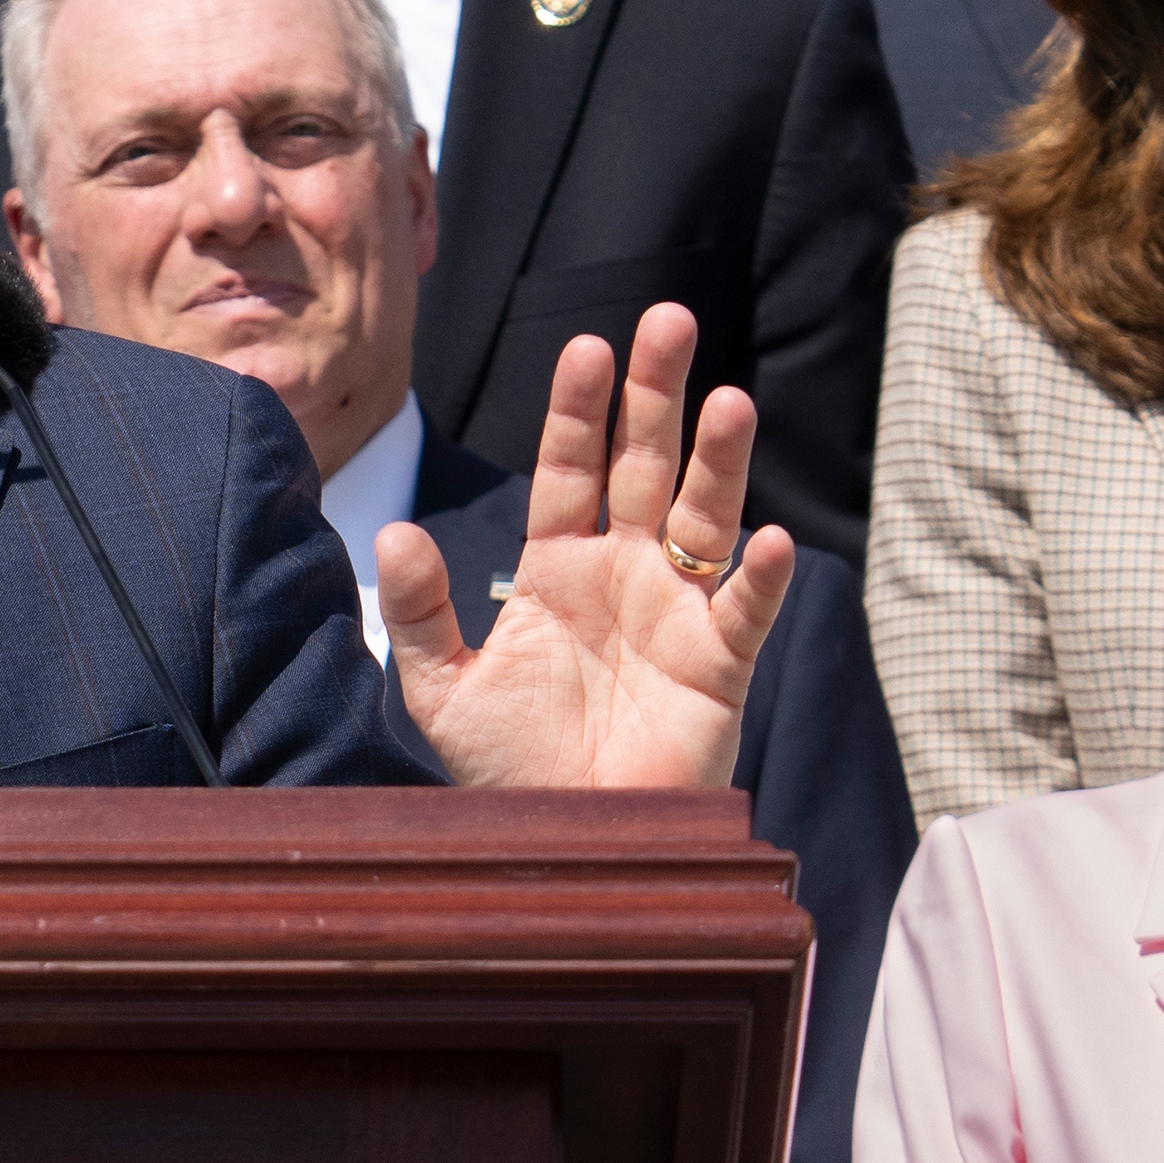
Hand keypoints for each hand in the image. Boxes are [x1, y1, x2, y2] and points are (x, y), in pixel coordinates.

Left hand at [381, 302, 790, 787]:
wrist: (564, 843)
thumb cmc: (508, 769)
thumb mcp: (443, 689)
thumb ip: (421, 611)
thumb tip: (393, 530)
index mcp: (559, 567)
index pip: (569, 469)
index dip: (577, 411)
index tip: (585, 347)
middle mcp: (626, 573)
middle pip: (648, 465)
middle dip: (657, 395)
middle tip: (669, 319)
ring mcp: (677, 613)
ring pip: (708, 518)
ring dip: (722, 461)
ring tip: (731, 401)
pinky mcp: (719, 668)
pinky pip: (745, 613)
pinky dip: (758, 578)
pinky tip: (770, 540)